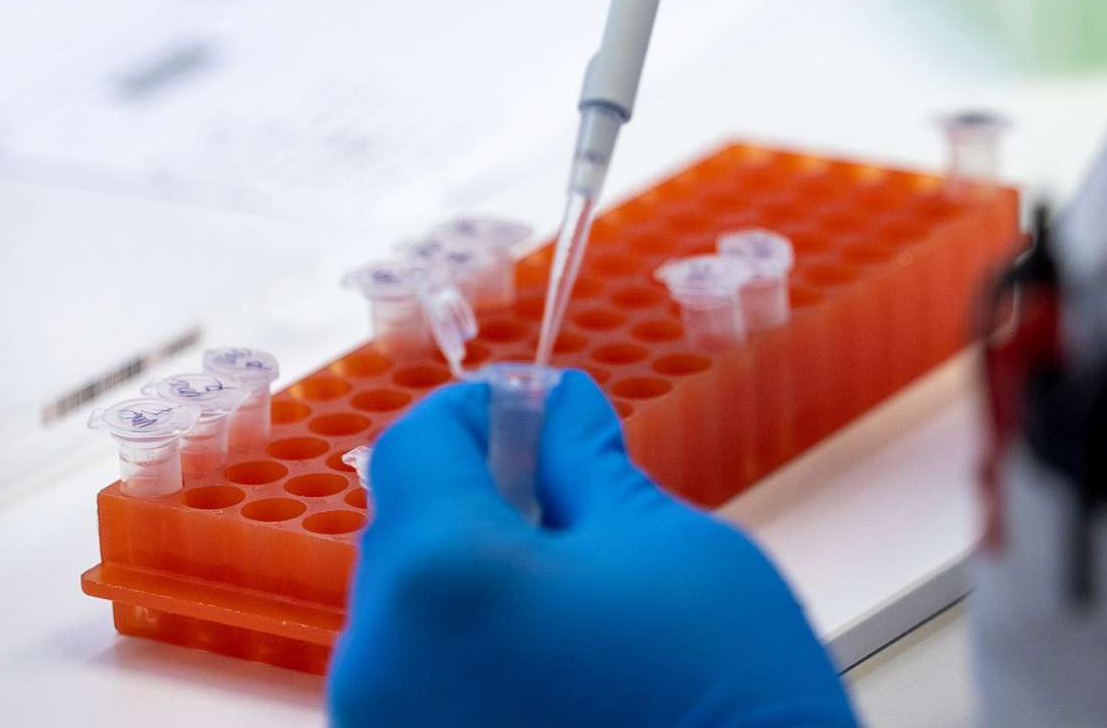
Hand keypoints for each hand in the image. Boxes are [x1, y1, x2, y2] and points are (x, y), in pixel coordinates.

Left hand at [328, 374, 856, 727]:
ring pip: (409, 616)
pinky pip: (421, 687)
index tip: (532, 408)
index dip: (478, 411)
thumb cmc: (725, 703)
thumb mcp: (671, 546)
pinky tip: (558, 663)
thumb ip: (585, 464)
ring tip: (579, 599)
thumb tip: (558, 412)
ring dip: (475, 585)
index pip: (416, 444)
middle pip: (405, 532)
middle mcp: (381, 660)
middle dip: (481, 498)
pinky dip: (471, 656)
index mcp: (439, 576)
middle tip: (572, 496)